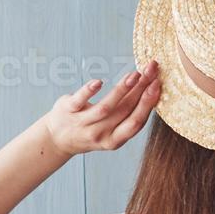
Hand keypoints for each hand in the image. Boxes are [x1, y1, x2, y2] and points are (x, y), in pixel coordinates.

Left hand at [45, 60, 160, 155]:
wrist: (57, 139)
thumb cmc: (89, 130)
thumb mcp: (110, 130)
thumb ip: (126, 113)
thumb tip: (148, 88)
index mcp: (114, 141)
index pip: (136, 122)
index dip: (148, 104)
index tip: (158, 86)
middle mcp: (100, 134)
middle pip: (125, 111)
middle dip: (142, 91)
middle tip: (152, 72)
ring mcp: (82, 123)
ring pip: (106, 107)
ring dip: (122, 90)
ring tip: (135, 74)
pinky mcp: (68, 110)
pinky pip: (79, 101)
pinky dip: (89, 91)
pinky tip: (99, 82)